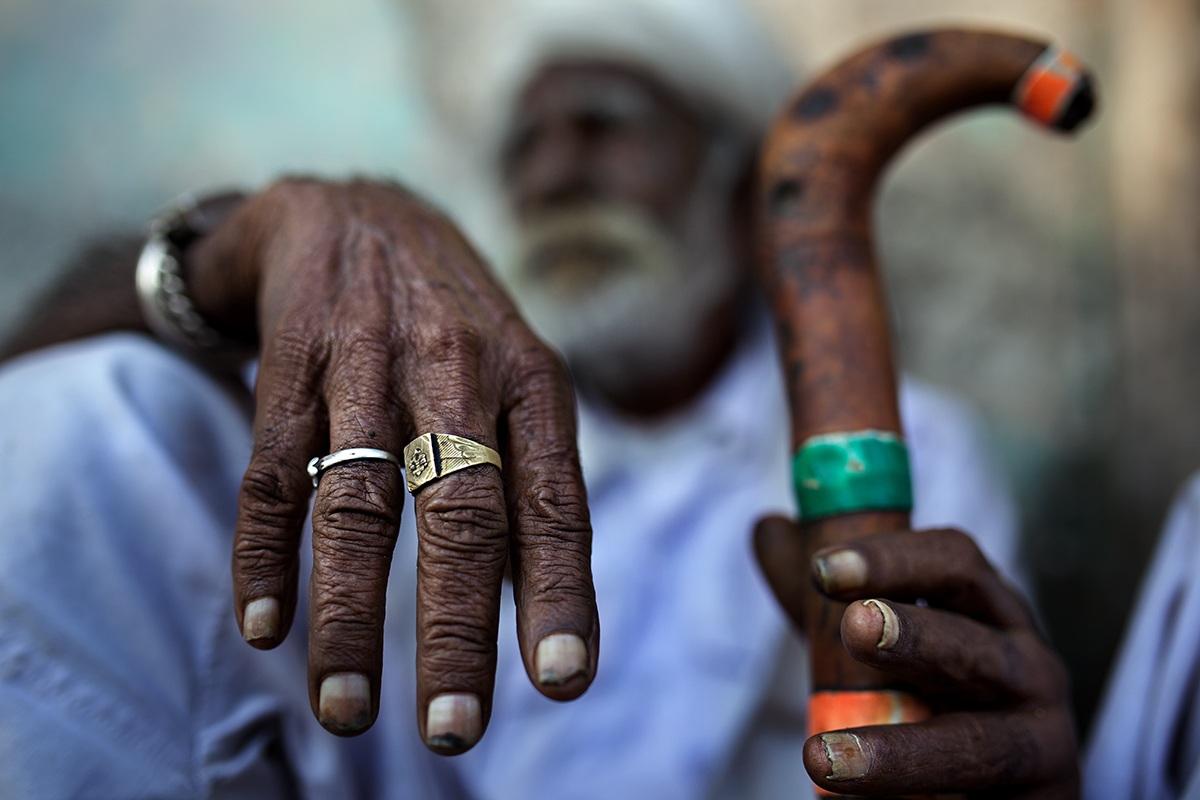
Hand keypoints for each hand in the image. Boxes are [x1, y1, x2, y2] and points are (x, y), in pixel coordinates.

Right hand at [188, 178, 597, 748]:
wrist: (357, 210)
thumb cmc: (456, 324)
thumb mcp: (518, 379)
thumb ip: (529, 482)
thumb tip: (536, 615)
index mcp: (531, 381)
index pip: (554, 502)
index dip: (559, 592)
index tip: (563, 682)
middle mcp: (456, 369)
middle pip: (461, 513)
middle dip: (454, 629)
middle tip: (453, 728)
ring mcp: (367, 365)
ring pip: (359, 504)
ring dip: (349, 615)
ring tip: (344, 710)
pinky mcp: (291, 367)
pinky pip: (273, 472)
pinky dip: (265, 555)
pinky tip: (265, 627)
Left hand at [754, 521, 1077, 797]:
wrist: (994, 792)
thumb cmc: (936, 702)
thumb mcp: (883, 645)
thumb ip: (823, 598)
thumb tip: (770, 527)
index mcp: (990, 612)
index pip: (954, 562)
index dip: (893, 559)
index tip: (824, 568)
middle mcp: (1027, 669)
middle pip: (976, 646)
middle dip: (915, 635)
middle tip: (854, 628)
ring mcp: (1041, 744)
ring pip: (979, 745)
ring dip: (902, 752)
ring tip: (823, 757)